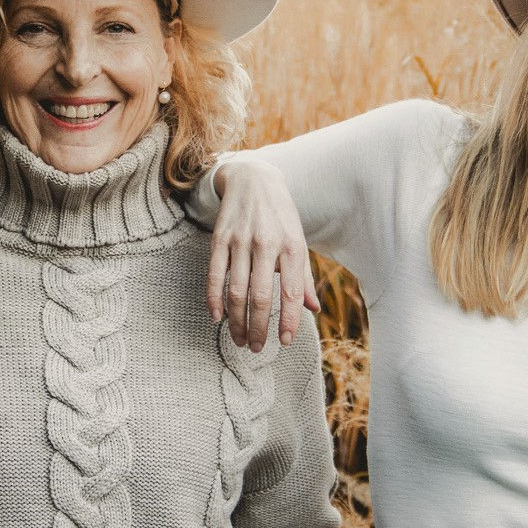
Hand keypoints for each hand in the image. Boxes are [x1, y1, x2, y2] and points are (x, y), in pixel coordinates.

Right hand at [205, 159, 319, 351]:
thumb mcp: (298, 241)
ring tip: (238, 339)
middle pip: (260, 296)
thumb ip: (304, 277)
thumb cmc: (280, 216)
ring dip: (236, 321)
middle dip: (257, 328)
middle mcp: (266, 244)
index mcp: (291, 246)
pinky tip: (217, 317)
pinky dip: (214, 299)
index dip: (287, 320)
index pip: (291, 291)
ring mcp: (240, 241)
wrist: (254, 179)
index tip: (284, 342)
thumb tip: (312, 309)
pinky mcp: (220, 238)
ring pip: (236, 291)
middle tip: (255, 348)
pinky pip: (214, 275)